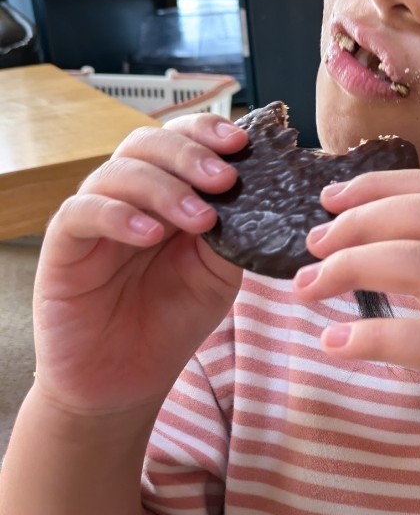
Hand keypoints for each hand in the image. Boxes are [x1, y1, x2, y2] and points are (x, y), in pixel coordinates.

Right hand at [32, 114, 247, 416]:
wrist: (125, 381)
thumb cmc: (171, 321)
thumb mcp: (218, 275)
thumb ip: (233, 233)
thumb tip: (260, 194)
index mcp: (167, 194)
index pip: (181, 141)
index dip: (207, 132)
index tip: (242, 143)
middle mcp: (128, 197)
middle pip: (147, 145)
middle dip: (190, 155)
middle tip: (224, 179)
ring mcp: (94, 218)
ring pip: (117, 172)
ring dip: (163, 188)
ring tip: (200, 218)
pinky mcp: (64, 246)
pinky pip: (82, 212)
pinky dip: (118, 215)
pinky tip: (150, 233)